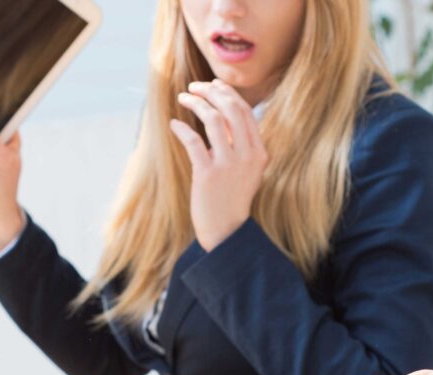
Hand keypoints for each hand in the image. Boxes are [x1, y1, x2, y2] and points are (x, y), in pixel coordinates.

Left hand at [170, 79, 267, 250]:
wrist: (226, 230)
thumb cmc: (231, 199)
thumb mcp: (246, 171)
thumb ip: (239, 146)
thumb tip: (222, 118)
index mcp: (259, 152)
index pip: (245, 111)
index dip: (228, 94)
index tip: (213, 85)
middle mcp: (247, 155)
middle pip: (231, 109)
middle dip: (211, 92)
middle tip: (194, 87)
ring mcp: (228, 164)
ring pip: (213, 120)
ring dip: (195, 103)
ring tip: (183, 98)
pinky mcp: (208, 174)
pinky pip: (193, 141)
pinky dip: (181, 128)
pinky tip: (173, 123)